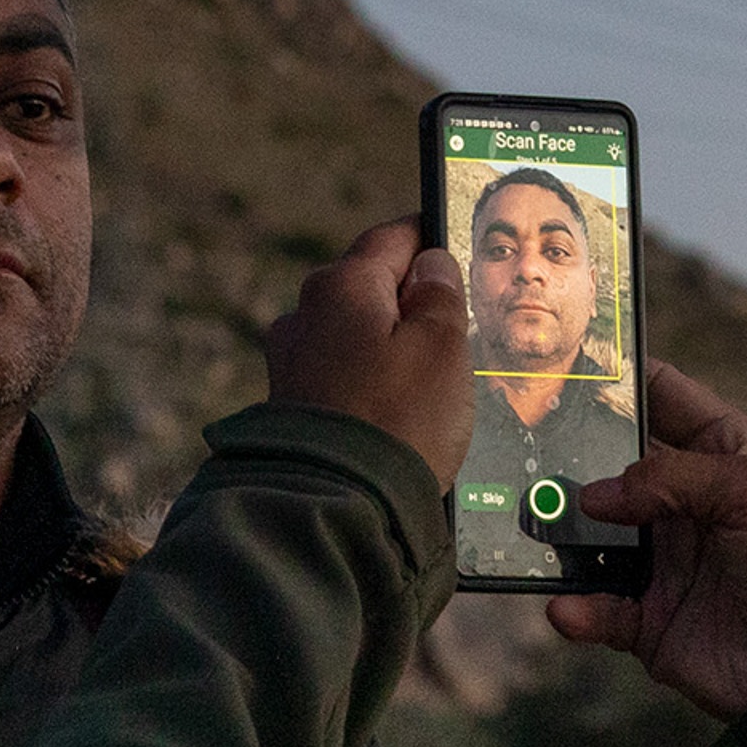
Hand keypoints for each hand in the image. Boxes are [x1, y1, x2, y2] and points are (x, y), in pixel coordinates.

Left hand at [262, 220, 471, 492]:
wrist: (335, 509)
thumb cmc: (397, 422)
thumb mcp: (442, 349)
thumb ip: (440, 297)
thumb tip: (430, 263)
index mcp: (343, 285)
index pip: (393, 237)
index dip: (431, 239)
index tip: (455, 247)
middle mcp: (306, 314)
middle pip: (371, 287)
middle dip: (411, 301)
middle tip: (456, 326)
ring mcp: (292, 361)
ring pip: (355, 334)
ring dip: (390, 348)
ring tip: (431, 383)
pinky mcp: (291, 406)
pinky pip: (341, 377)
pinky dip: (369, 385)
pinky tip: (396, 413)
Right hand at [549, 363, 746, 720]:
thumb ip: (673, 476)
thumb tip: (596, 494)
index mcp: (724, 455)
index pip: (664, 398)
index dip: (622, 379)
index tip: (568, 364)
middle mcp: (687, 502)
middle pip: (612, 464)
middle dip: (570, 455)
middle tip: (522, 443)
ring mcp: (664, 560)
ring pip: (592, 534)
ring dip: (560, 531)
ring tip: (532, 524)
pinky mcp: (648, 617)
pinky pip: (596, 606)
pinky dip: (576, 606)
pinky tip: (567, 607)